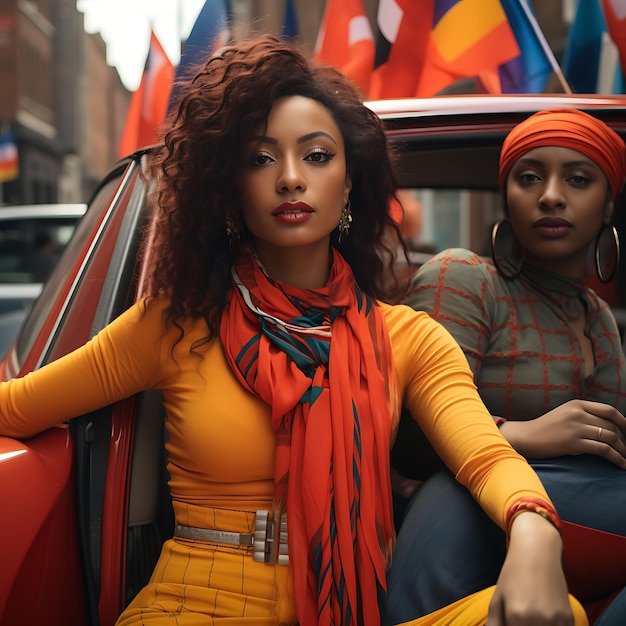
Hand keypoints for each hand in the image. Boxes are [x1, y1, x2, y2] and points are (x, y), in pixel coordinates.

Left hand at [486, 512, 573, 624]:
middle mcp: (538, 620)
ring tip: (529, 617)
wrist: (537, 552)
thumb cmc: (513, 575)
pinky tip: (543, 618)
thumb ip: (494, 624)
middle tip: (518, 619)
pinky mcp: (569, 618)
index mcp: (516, 616)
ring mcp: (556, 620)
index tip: (510, 623)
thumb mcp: (498, 599)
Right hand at [499, 400, 625, 468]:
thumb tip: (608, 426)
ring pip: (610, 437)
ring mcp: (575, 427)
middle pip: (612, 425)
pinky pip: (603, 450)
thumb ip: (583, 415)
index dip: (624, 422)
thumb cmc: (545, 428)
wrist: (526, 437)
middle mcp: (577, 413)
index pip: (609, 410)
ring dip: (623, 450)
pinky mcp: (572, 443)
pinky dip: (616, 458)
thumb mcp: (564, 414)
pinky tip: (620, 464)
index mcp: (577, 404)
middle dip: (624, 440)